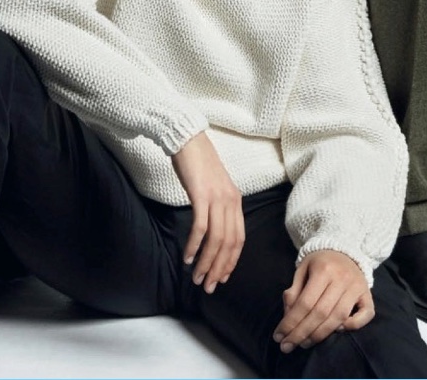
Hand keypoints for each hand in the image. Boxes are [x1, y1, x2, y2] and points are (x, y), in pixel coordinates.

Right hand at [172, 132, 244, 293]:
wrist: (188, 139)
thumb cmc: (198, 163)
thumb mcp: (214, 187)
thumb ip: (217, 206)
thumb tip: (212, 230)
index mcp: (235, 201)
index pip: (239, 239)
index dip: (231, 262)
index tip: (222, 278)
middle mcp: (231, 201)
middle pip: (229, 244)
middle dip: (219, 269)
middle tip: (208, 287)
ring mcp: (217, 198)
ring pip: (216, 240)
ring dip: (206, 262)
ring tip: (197, 278)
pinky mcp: (201, 195)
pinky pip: (201, 227)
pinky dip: (195, 245)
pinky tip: (188, 257)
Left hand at [273, 250, 373, 352]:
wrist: (345, 250)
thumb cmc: (320, 263)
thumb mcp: (302, 269)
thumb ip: (294, 290)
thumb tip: (287, 316)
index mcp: (323, 269)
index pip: (305, 302)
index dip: (291, 322)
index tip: (278, 337)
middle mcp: (342, 278)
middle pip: (321, 313)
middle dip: (302, 333)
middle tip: (287, 346)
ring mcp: (357, 287)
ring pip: (339, 318)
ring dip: (320, 335)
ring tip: (304, 344)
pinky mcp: (368, 294)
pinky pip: (366, 315)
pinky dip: (353, 326)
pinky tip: (337, 332)